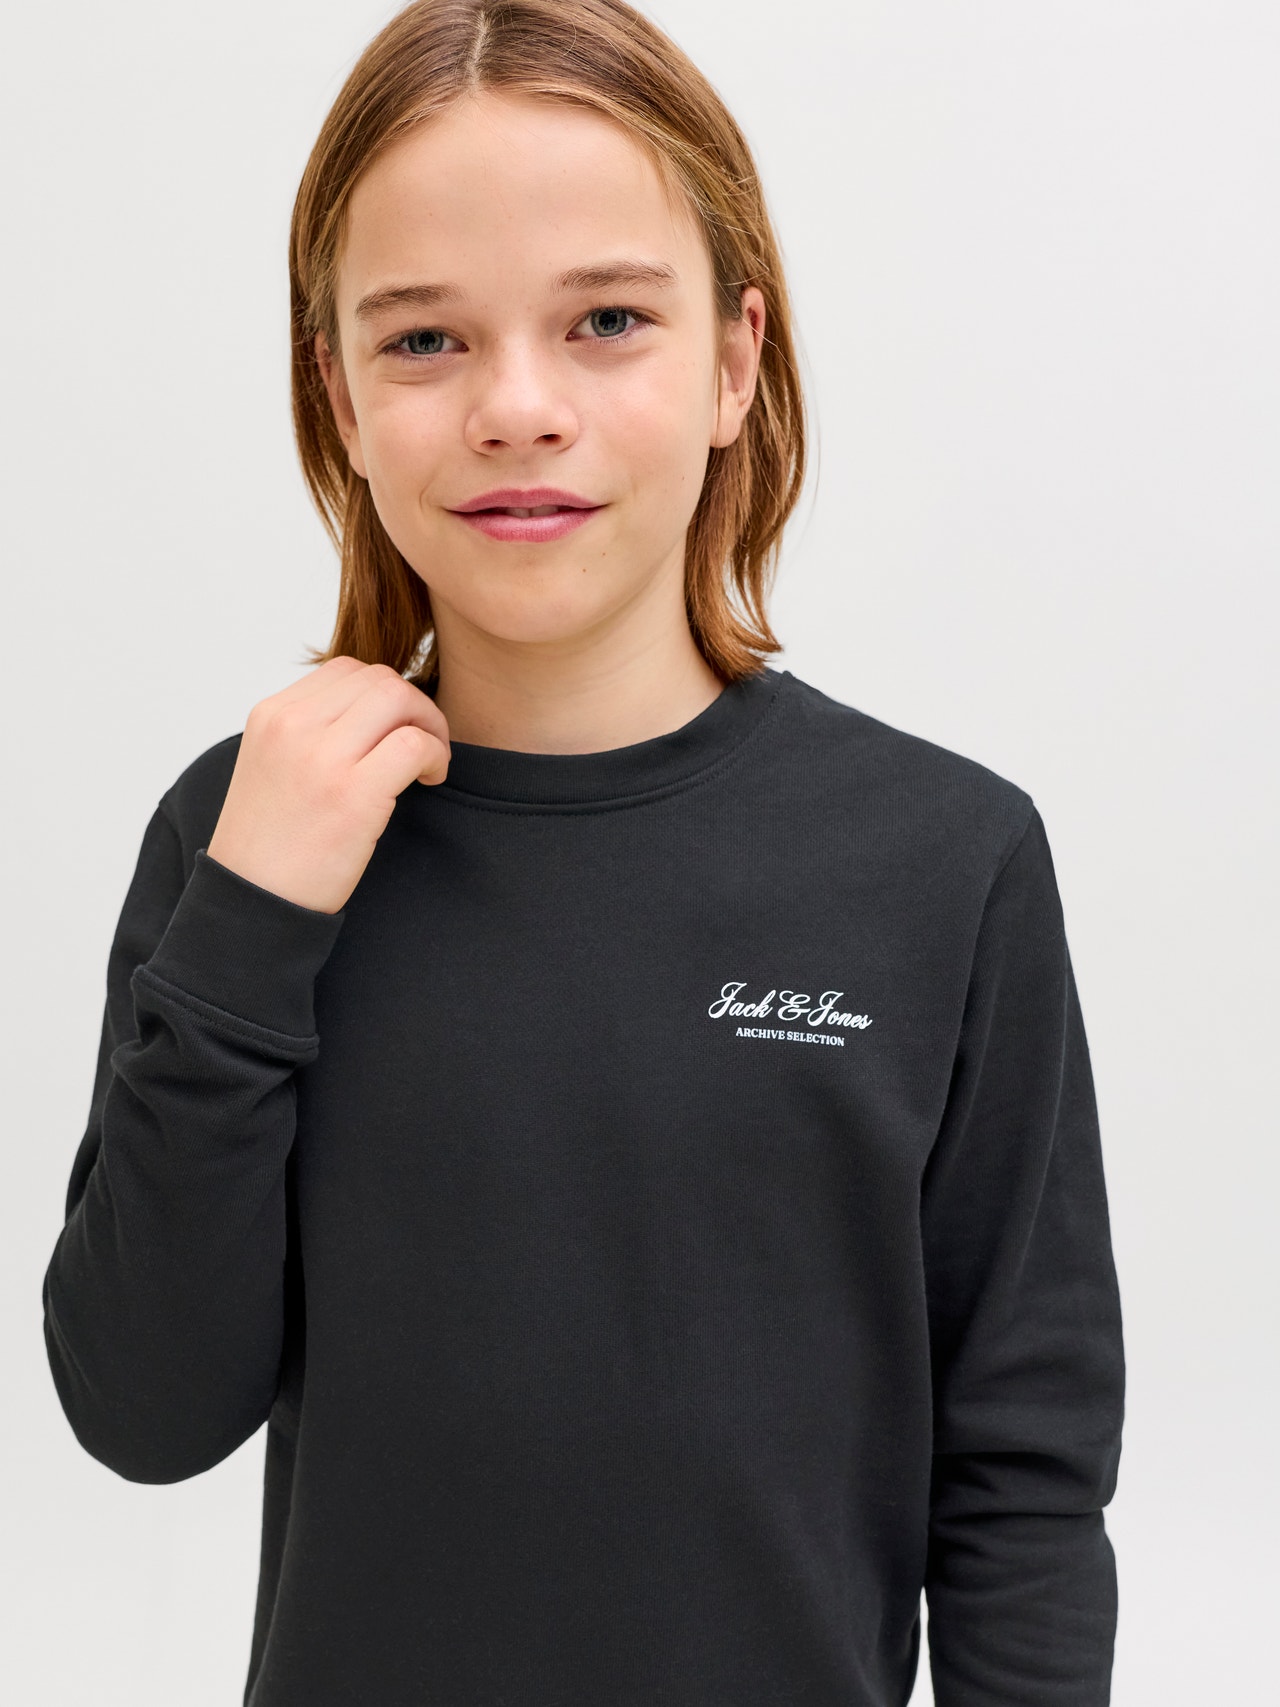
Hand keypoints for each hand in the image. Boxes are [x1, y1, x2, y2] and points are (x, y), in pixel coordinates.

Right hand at [204, 657, 450, 913]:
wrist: (252, 902)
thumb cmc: (271, 844)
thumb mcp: (273, 766)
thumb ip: (311, 731)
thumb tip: (374, 710)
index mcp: (271, 715)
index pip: (346, 669)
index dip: (384, 695)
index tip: (393, 730)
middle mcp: (292, 725)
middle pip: (380, 678)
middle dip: (415, 706)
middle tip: (424, 746)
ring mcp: (321, 757)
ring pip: (400, 698)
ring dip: (430, 726)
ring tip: (427, 764)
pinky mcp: (352, 794)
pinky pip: (415, 744)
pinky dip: (436, 755)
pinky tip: (429, 780)